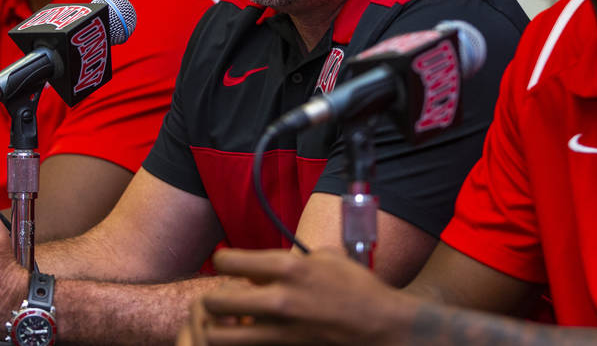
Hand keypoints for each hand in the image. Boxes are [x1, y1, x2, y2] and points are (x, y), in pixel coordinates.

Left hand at [184, 248, 421, 344]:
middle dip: (214, 298)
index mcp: (289, 268)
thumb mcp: (326, 258)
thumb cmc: (357, 288)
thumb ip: (292, 259)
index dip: (223, 260)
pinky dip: (239, 341)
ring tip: (230, 323)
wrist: (382, 326)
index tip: (228, 263)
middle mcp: (279, 300)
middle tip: (224, 297)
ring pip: (218, 335)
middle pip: (215, 301)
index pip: (228, 261)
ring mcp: (279, 331)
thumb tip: (266, 267)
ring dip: (219, 327)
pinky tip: (249, 334)